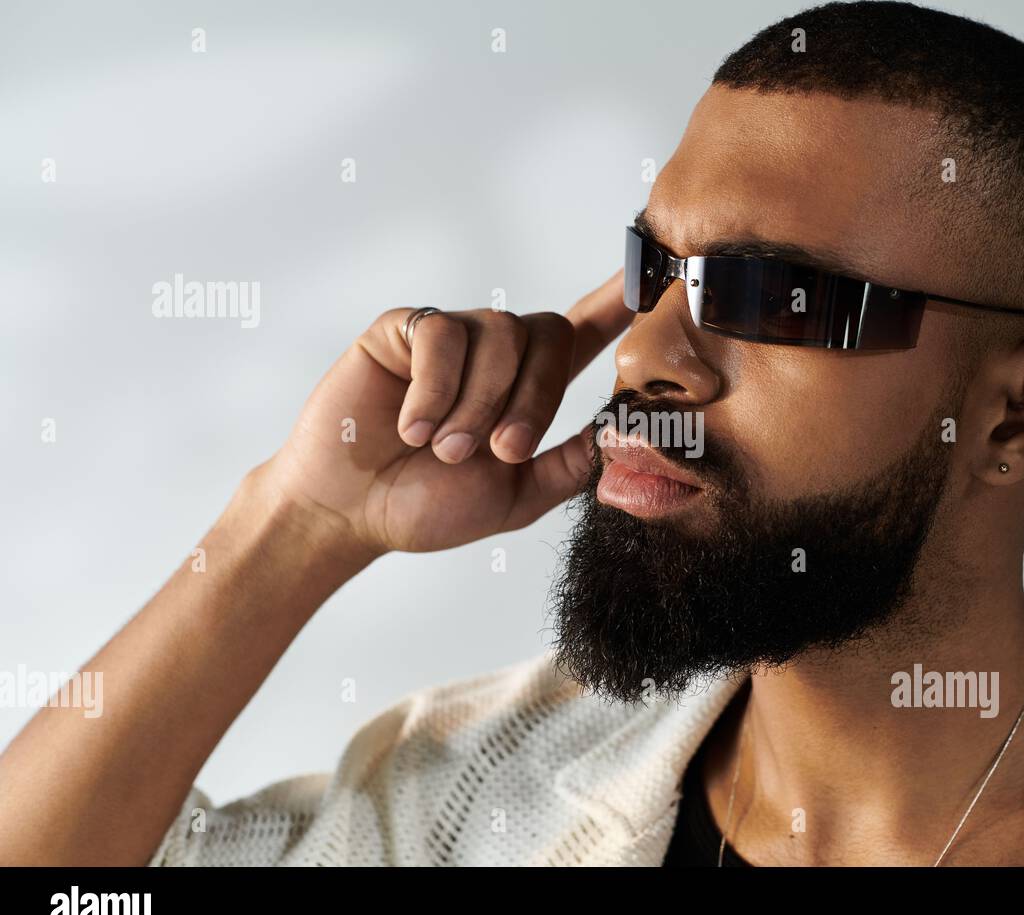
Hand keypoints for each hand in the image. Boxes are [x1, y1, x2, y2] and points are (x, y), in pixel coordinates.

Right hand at [261, 271, 631, 554]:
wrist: (351, 513)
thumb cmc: (428, 505)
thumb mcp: (517, 497)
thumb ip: (570, 463)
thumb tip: (623, 430)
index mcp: (526, 388)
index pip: (582, 333)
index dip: (616, 301)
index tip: (652, 273)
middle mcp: (494, 354)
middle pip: (550, 333)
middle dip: (533, 398)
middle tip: (500, 451)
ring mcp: (450, 336)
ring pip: (500, 335)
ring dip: (478, 403)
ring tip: (444, 449)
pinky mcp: (404, 329)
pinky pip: (442, 335)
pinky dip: (435, 388)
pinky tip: (413, 427)